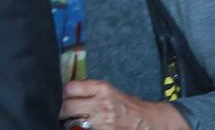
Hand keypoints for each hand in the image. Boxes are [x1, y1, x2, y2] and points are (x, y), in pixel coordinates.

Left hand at [61, 79, 190, 129]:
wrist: (151, 120)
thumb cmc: (127, 105)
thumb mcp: (109, 91)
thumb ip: (89, 91)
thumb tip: (65, 92)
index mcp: (102, 88)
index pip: (69, 88)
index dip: (63, 94)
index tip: (64, 98)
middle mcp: (103, 103)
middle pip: (68, 107)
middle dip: (63, 111)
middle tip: (65, 114)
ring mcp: (105, 121)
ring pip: (74, 123)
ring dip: (71, 124)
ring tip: (75, 123)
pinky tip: (85, 128)